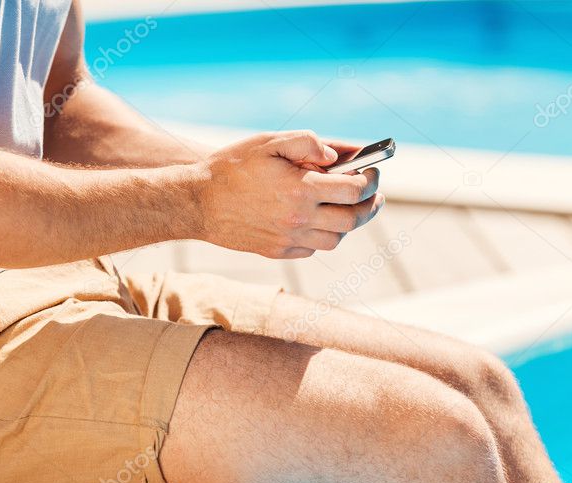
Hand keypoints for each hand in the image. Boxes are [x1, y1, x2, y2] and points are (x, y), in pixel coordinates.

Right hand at [196, 130, 382, 258]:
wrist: (197, 202)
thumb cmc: (232, 167)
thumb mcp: (270, 143)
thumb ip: (308, 143)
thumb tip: (337, 156)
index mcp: (300, 190)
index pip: (354, 190)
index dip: (371, 180)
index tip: (374, 171)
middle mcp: (298, 219)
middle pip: (352, 220)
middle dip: (370, 206)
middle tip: (374, 195)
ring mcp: (288, 239)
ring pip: (335, 239)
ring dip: (347, 223)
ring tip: (348, 208)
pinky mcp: (278, 252)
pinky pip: (312, 249)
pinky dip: (322, 235)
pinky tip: (318, 220)